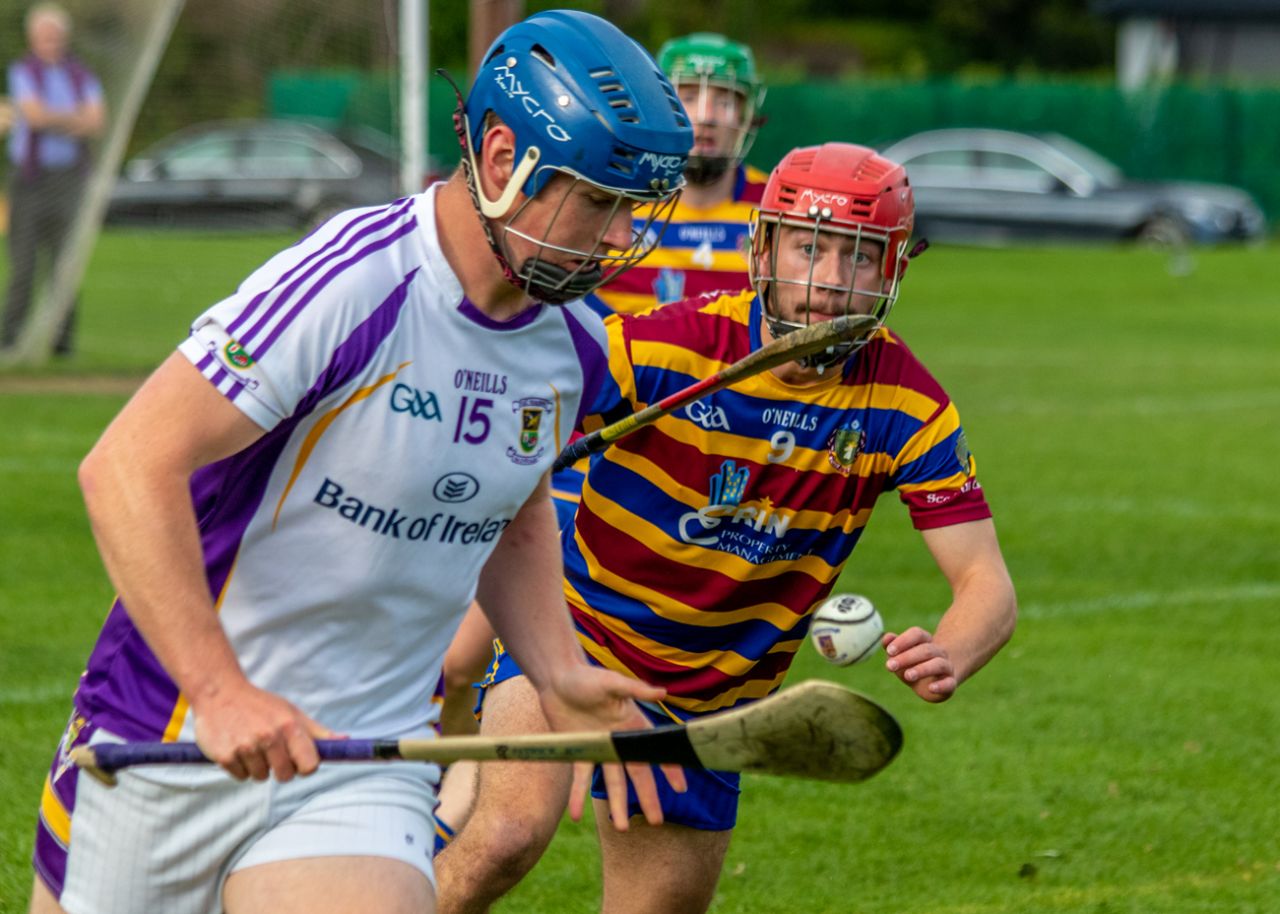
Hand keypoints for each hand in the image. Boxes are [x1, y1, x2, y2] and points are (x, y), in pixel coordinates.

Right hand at [191, 680, 337, 781]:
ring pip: (261, 777)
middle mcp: (268, 737)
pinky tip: (236, 747)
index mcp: (289, 726)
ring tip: (251, 744)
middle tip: (271, 750)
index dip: (306, 767)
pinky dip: (240, 768)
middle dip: (281, 768)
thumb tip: (346, 741)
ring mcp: (245, 747)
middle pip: (286, 776)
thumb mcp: (292, 713)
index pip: (310, 765)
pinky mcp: (224, 756)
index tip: (299, 761)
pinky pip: (241, 777)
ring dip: (258, 766)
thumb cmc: (262, 706)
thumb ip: (318, 732)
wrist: (220, 693)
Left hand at [537, 664, 686, 829]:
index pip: (654, 749)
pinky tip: (575, 816)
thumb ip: (636, 689)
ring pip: (612, 782)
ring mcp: (599, 749)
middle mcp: (619, 741)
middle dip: (647, 797)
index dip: (669, 768)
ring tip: (623, 828)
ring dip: (617, 804)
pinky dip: (578, 796)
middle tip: (656, 822)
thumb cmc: (587, 677)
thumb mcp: (612, 682)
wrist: (556, 678)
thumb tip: (663, 692)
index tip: (681, 788)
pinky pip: (581, 779)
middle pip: (636, 773)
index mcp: (632, 723)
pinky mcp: (579, 752)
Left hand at [883, 626, 956, 702]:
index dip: (903, 641)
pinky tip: (931, 688)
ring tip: (907, 676)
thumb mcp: (899, 655)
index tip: (889, 651)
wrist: (932, 682)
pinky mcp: (950, 683)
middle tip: (889, 666)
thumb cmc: (912, 665)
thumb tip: (886, 638)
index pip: (917, 634)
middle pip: (926, 649)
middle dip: (906, 657)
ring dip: (922, 669)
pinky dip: (941, 686)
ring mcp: (946, 667)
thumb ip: (892, 646)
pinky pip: (949, 683)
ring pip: (938, 664)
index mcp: (925, 641)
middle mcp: (938, 652)